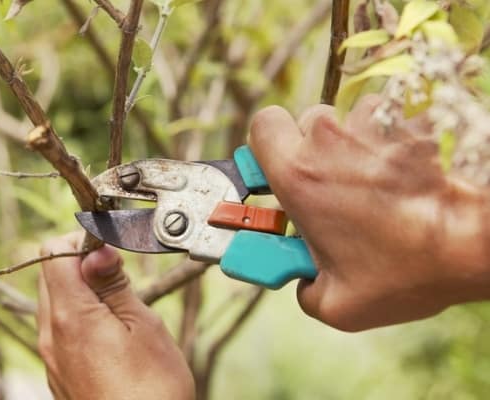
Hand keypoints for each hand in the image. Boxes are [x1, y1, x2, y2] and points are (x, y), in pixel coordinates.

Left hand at [37, 232, 194, 399]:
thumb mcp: (142, 325)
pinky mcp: (59, 374)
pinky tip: (110, 331)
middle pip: (51, 275)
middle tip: (119, 274)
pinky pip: (59, 330)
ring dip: (81, 290)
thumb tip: (97, 249)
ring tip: (119, 304)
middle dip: (81, 263)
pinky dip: (79, 316)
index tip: (110, 249)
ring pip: (54, 302)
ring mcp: (52, 358)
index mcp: (70, 317)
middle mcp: (50, 336)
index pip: (54, 253)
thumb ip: (114, 284)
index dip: (82, 241)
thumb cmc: (152, 389)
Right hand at [249, 95, 489, 330]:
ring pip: (349, 119)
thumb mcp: (340, 304)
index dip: (268, 144)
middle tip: (331, 186)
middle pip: (307, 122)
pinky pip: (387, 120)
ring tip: (376, 184)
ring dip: (354, 145)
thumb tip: (303, 281)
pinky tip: (405, 173)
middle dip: (314, 149)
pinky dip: (390, 140)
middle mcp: (331, 140)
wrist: (478, 239)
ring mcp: (373, 124)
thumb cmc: (409, 269)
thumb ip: (303, 290)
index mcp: (300, 176)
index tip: (278, 167)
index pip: (263, 125)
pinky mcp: (410, 119)